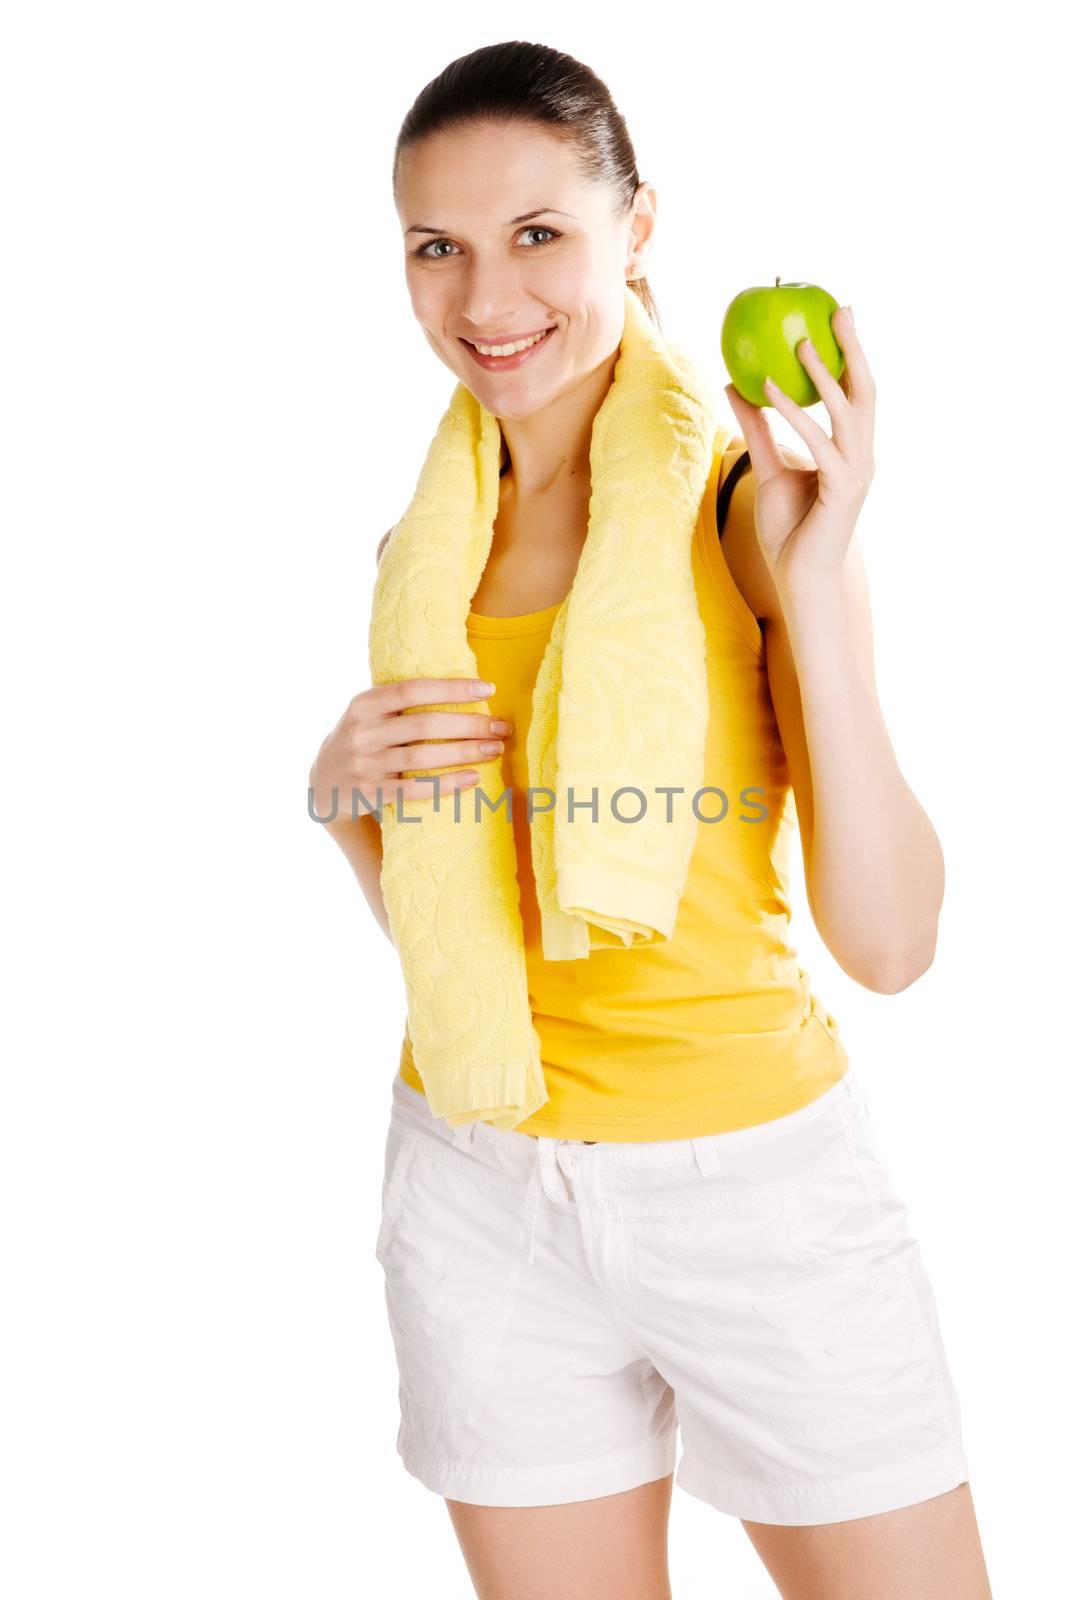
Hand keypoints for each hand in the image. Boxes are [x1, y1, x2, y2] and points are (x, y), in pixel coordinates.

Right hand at [308, 678, 512, 821]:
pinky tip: (472, 780)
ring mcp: (364, 764)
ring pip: (421, 757)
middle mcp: (362, 732)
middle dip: (468, 725)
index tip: (488, 690)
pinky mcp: (370, 792)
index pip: (413, 690)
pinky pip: (414, 789)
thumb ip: (403, 702)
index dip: (452, 688)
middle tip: (502, 727)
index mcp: (365, 704)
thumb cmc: (365, 740)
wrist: (325, 783)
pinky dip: (445, 785)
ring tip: (495, 750)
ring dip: (464, 753)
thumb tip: (467, 689)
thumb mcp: (371, 714)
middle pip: (424, 724)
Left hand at [722, 304, 874, 587]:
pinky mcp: (843, 489)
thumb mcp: (768, 470)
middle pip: (865, 390)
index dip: (851, 354)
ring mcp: (857, 472)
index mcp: (851, 450)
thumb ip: (759, 429)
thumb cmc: (788, 529)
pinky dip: (795, 415)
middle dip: (854, 348)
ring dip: (823, 374)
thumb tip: (737, 386)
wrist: (799, 577)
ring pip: (847, 411)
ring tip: (800, 342)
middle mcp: (861, 456)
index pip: (856, 393)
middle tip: (838, 309)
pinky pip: (820, 443)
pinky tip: (770, 391)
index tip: (838, 316)